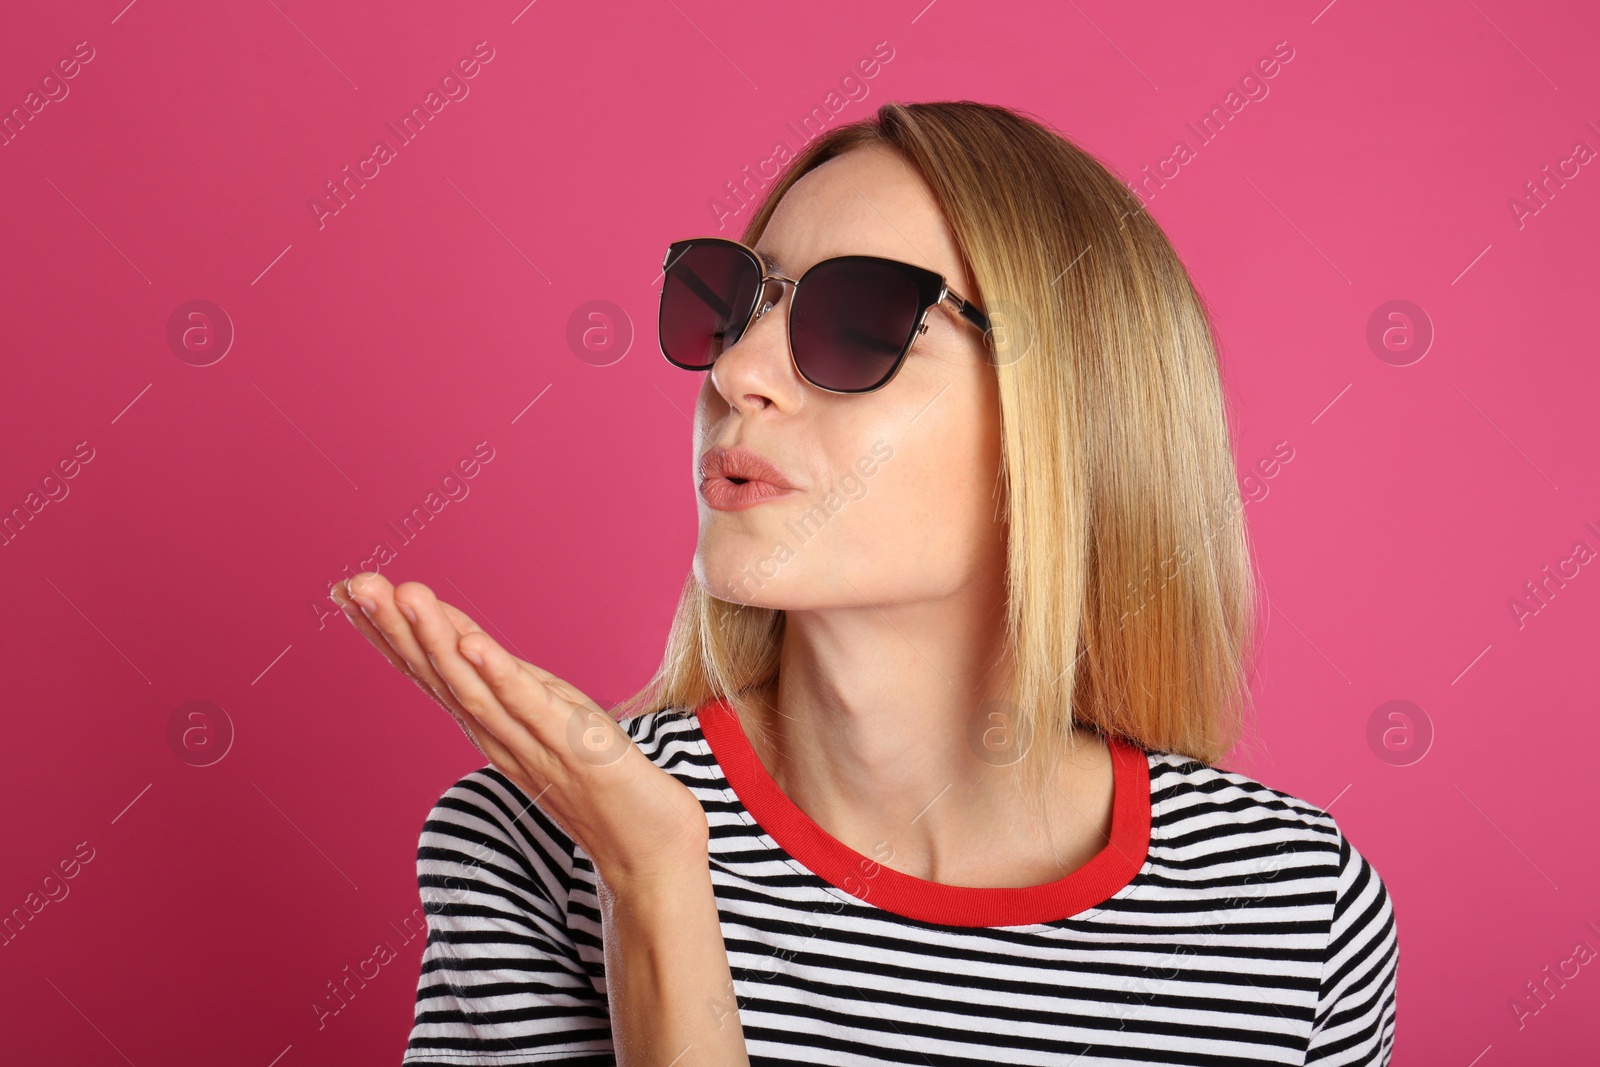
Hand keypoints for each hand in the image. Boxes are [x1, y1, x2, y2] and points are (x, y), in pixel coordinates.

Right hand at [335, 573, 709, 884]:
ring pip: (471, 687)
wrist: (649, 850)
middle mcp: (498, 735)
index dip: (389, 632)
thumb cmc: (601, 779)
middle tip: (355, 583)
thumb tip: (466, 637)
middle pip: (437, 676)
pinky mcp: (572, 747)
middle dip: (394, 628)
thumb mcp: (545, 712)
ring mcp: (532, 743)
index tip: (348, 590)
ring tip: (406, 595)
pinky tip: (473, 644)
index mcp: (489, 725)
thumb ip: (503, 679)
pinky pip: (527, 708)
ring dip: (436, 639)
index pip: (430, 672)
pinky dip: (499, 676)